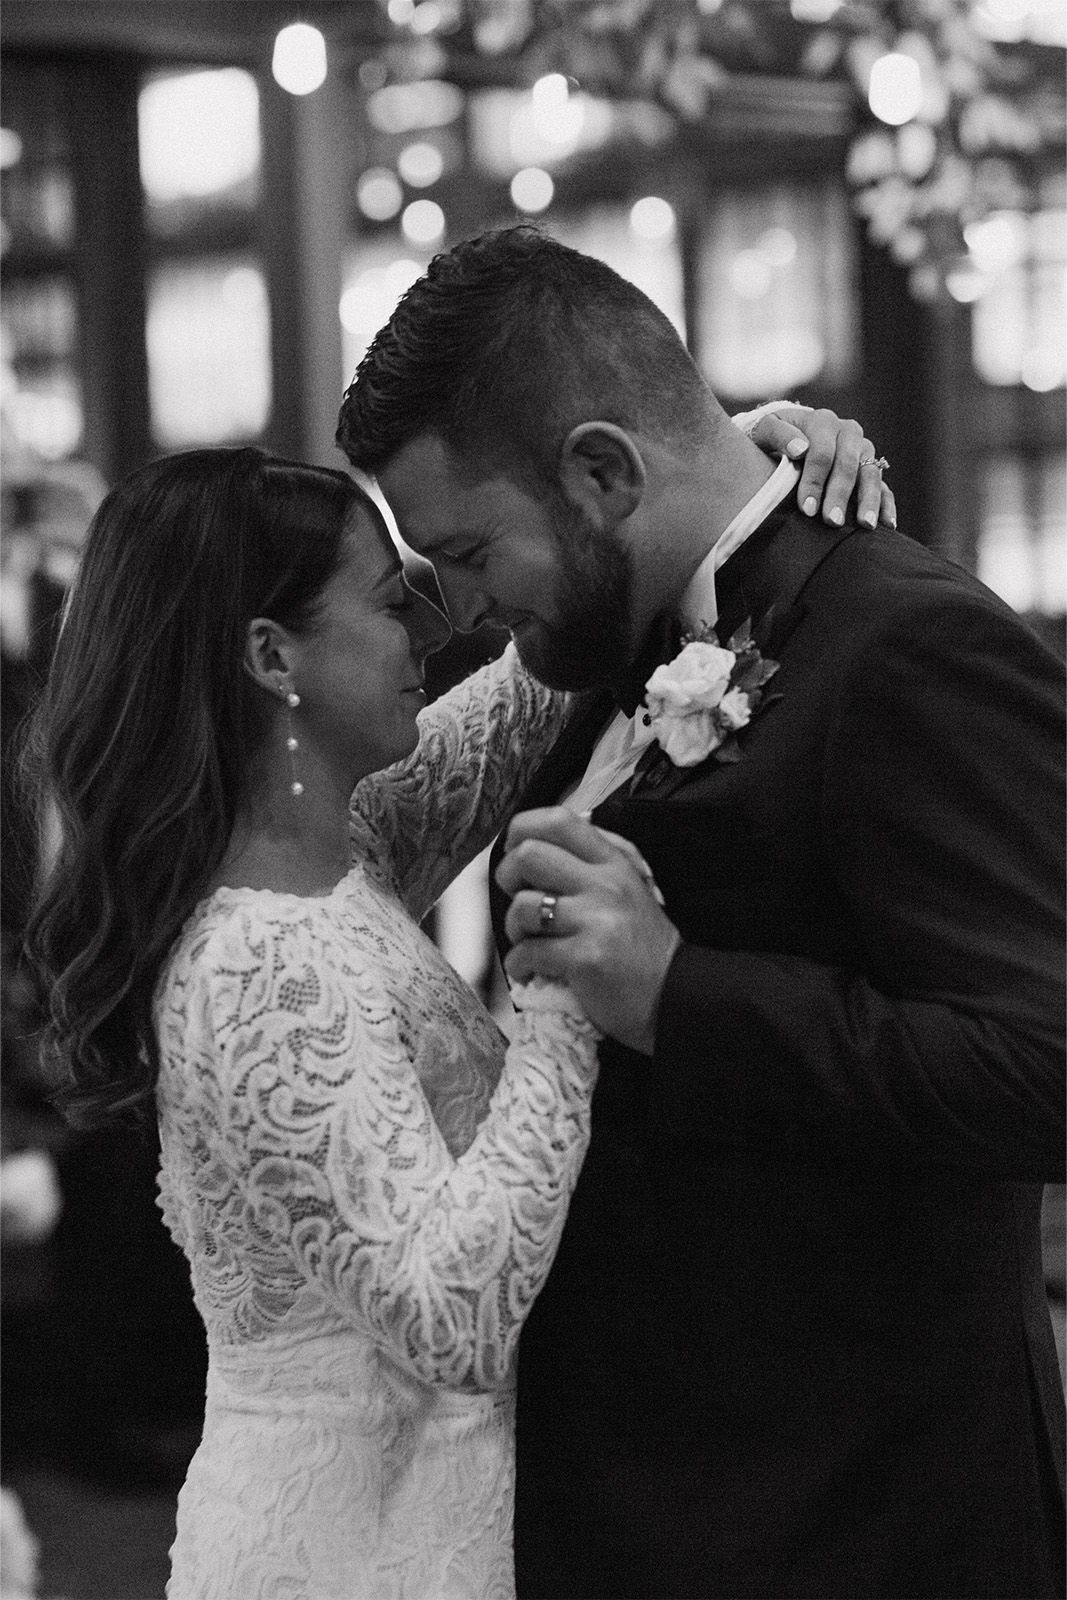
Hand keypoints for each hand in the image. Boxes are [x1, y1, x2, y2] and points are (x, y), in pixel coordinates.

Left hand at [496, 808, 681, 1055]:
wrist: (672, 997)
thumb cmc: (642, 947)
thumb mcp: (630, 889)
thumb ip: (594, 862)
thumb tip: (542, 840)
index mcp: (614, 863)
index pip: (560, 820)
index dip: (522, 829)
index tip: (514, 851)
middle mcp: (606, 884)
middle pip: (529, 855)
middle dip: (507, 877)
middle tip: (519, 900)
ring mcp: (596, 919)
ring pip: (523, 905)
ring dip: (513, 929)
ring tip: (528, 942)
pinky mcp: (586, 957)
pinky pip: (528, 951)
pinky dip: (519, 964)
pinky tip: (531, 970)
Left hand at [747, 407, 895, 531]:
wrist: (787, 437)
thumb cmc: (773, 438)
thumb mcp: (766, 429)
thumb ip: (778, 434)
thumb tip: (800, 449)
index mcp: (822, 422)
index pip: (821, 452)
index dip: (814, 481)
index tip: (806, 509)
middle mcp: (847, 432)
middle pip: (848, 464)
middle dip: (840, 494)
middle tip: (832, 521)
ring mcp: (863, 449)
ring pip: (871, 473)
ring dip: (869, 500)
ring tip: (865, 525)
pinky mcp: (871, 466)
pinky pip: (884, 484)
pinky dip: (887, 503)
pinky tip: (888, 524)